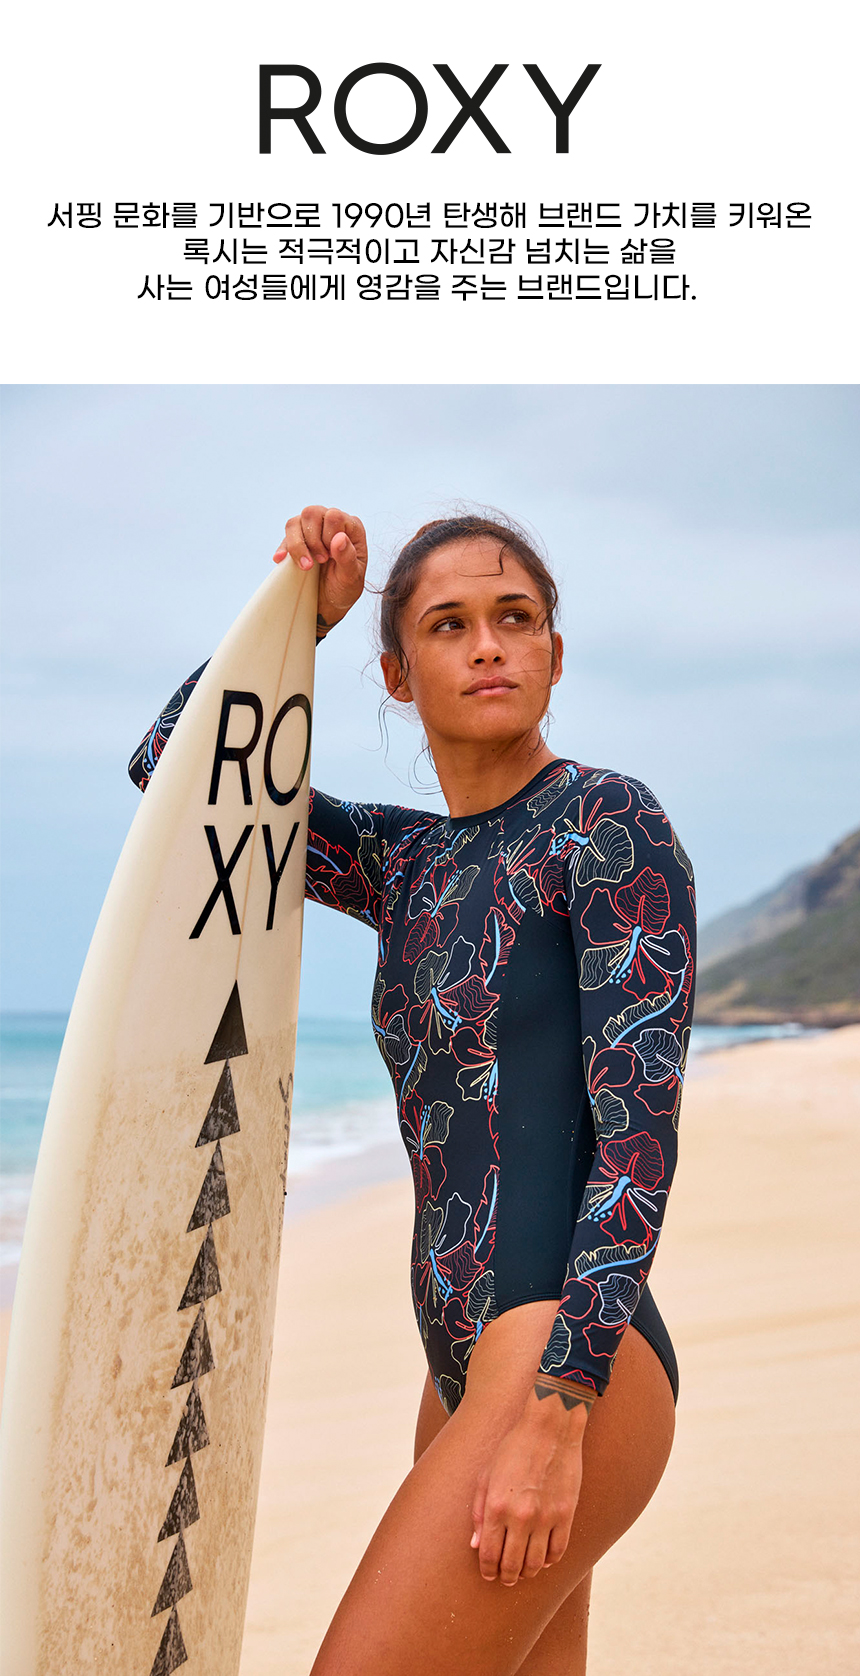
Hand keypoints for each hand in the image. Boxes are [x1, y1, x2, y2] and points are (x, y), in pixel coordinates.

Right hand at [274, 506, 367, 639]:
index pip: (334, 516)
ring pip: (295, 522)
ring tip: (306, 567)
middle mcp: (331, 523)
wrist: (328, 603)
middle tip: (320, 561)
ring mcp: (313, 529)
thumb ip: (348, 558)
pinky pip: (285, 535)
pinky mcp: (298, 540)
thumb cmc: (344, 588)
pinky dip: (283, 549)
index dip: (328, 536)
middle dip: (312, 540)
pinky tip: (281, 561)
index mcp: (351, 527)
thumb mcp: (351, 578)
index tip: (330, 557)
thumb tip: (339, 538)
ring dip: (297, 545)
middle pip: (311, 513)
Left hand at [470, 1386, 588, 1585]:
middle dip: (506, 1576)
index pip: (489, 1554)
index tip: (488, 1574)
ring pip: (536, 1563)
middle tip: (506, 1579)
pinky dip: (550, 1560)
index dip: (487, 1570)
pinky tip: (544, 1558)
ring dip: (528, 1572)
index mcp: (497, 1506)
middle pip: (512, 1564)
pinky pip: (558, 1550)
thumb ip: (479, 1512)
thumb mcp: (487, 1475)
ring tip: (523, 1571)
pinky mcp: (566, 1514)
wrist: (550, 1427)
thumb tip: (476, 1545)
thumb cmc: (514, 1447)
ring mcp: (546, 1517)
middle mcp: (521, 1516)